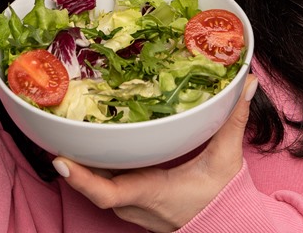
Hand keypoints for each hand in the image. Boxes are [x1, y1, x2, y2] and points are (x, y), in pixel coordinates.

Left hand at [54, 75, 258, 231]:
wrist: (226, 226)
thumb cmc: (221, 196)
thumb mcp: (226, 157)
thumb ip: (234, 119)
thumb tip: (246, 84)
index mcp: (149, 191)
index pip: (106, 192)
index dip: (81, 178)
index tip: (60, 159)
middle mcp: (133, 204)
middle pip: (91, 182)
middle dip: (73, 156)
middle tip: (56, 124)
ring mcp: (130, 207)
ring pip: (97, 183)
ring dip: (82, 160)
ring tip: (68, 125)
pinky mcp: (131, 204)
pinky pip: (105, 184)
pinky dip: (95, 166)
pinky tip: (93, 140)